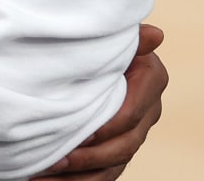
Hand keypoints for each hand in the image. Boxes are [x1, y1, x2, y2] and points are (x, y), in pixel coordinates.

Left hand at [33, 23, 168, 179]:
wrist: (94, 56)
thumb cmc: (101, 43)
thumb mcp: (114, 39)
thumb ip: (131, 40)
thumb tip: (156, 36)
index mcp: (151, 80)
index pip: (130, 114)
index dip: (104, 128)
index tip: (77, 133)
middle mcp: (149, 110)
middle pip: (123, 145)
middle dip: (88, 157)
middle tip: (56, 159)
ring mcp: (135, 133)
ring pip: (113, 166)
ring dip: (79, 175)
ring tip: (47, 173)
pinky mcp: (119, 150)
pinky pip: (104, 175)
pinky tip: (52, 180)